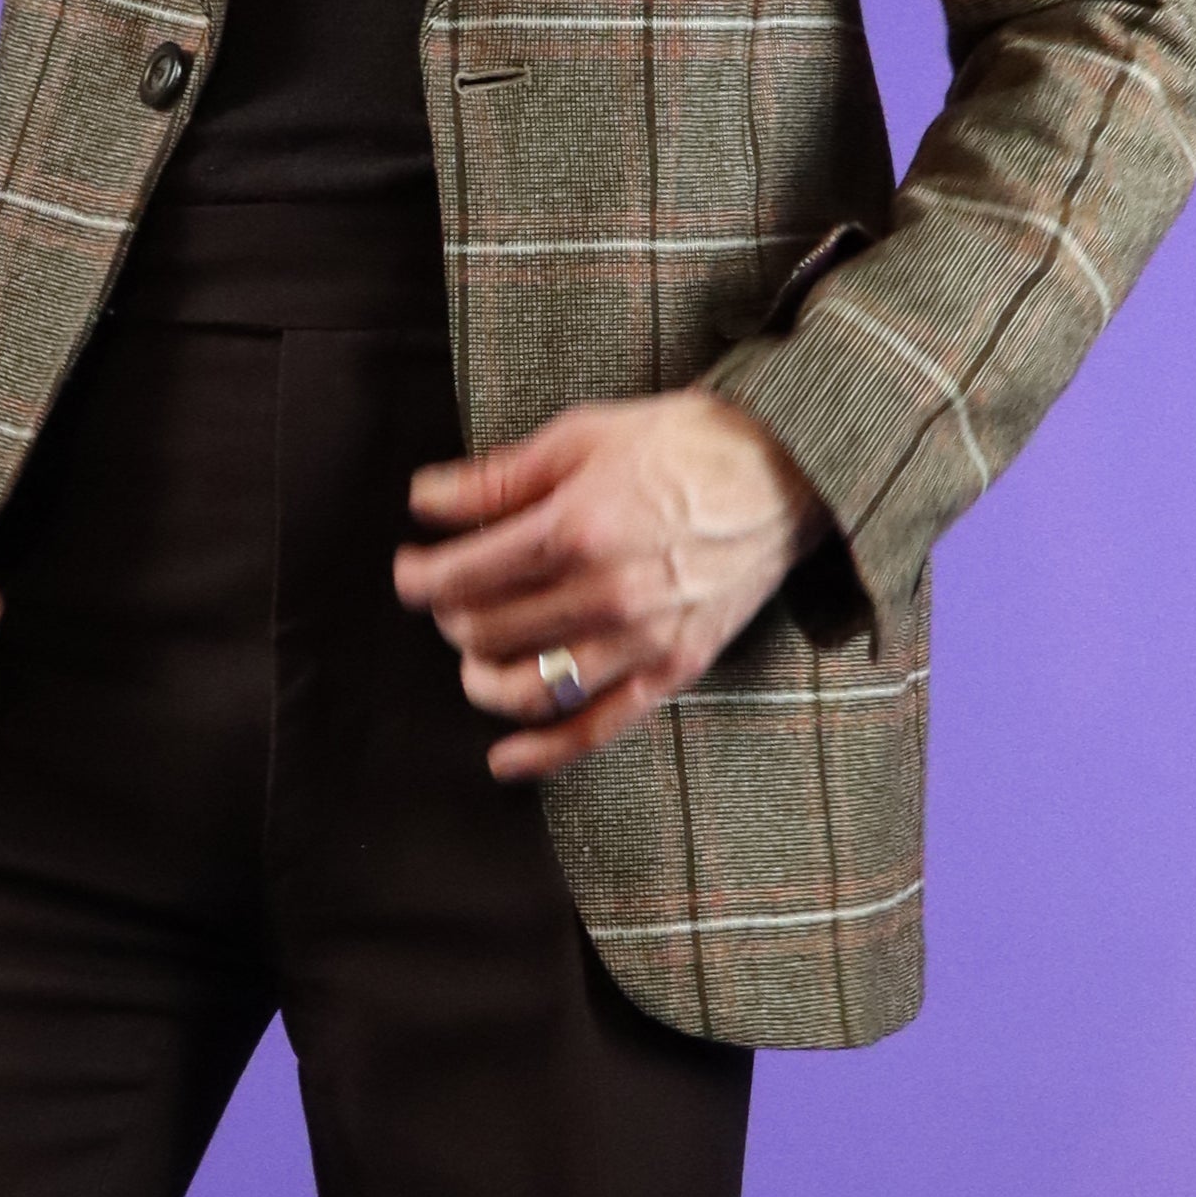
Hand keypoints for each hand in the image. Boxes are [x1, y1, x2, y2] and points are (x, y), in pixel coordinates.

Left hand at [393, 390, 828, 781]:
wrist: (784, 471)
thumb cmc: (682, 443)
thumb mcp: (580, 437)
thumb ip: (497, 479)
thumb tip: (425, 501)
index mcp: (572, 529)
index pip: (461, 576)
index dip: (419, 577)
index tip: (411, 570)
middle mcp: (602, 594)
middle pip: (484, 632)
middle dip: (451, 618)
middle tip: (452, 598)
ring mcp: (639, 639)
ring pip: (527, 690)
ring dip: (482, 680)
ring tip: (474, 658)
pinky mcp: (672, 669)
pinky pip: (596, 727)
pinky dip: (543, 753)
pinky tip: (504, 760)